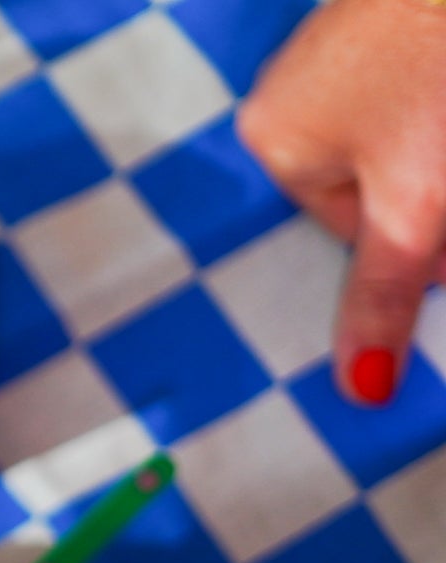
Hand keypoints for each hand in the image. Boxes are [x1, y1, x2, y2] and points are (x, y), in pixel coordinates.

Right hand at [237, 0, 445, 404]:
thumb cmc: (434, 70)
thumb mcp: (417, 202)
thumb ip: (385, 292)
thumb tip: (360, 387)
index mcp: (272, 141)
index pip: (351, 228)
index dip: (417, 237)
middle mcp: (285, 92)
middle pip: (369, 182)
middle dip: (424, 196)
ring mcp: (331, 47)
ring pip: (393, 136)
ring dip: (434, 156)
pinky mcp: (380, 18)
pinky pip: (404, 88)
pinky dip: (434, 105)